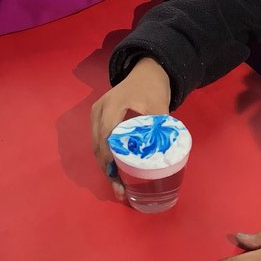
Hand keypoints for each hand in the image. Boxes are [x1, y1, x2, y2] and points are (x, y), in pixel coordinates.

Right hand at [89, 56, 171, 196]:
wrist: (147, 71)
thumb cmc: (152, 87)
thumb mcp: (160, 105)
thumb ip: (160, 126)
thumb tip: (164, 154)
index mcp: (111, 105)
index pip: (106, 135)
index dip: (110, 157)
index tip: (118, 176)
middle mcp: (99, 111)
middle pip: (98, 145)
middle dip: (108, 169)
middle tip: (120, 190)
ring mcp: (96, 115)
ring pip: (97, 146)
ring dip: (107, 167)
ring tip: (119, 188)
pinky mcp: (99, 120)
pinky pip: (100, 142)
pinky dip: (107, 159)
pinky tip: (117, 173)